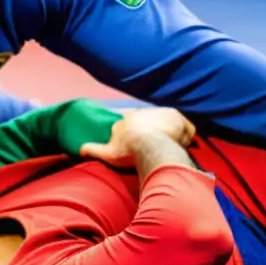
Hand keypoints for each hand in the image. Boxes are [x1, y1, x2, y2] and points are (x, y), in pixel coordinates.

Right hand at [78, 108, 195, 166]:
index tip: (139, 141)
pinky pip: (186, 127)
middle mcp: (145, 112)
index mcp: (128, 118)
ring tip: (171, 147)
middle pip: (150, 122)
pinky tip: (183, 144)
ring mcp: (162, 113)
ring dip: (170, 133)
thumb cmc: (127, 150)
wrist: (147, 145)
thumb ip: (92, 150)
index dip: (136, 130)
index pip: (131, 120)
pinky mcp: (178, 118)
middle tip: (157, 147)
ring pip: (168, 124)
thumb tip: (79, 149)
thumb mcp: (107, 152)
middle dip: (154, 131)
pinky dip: (186, 135)